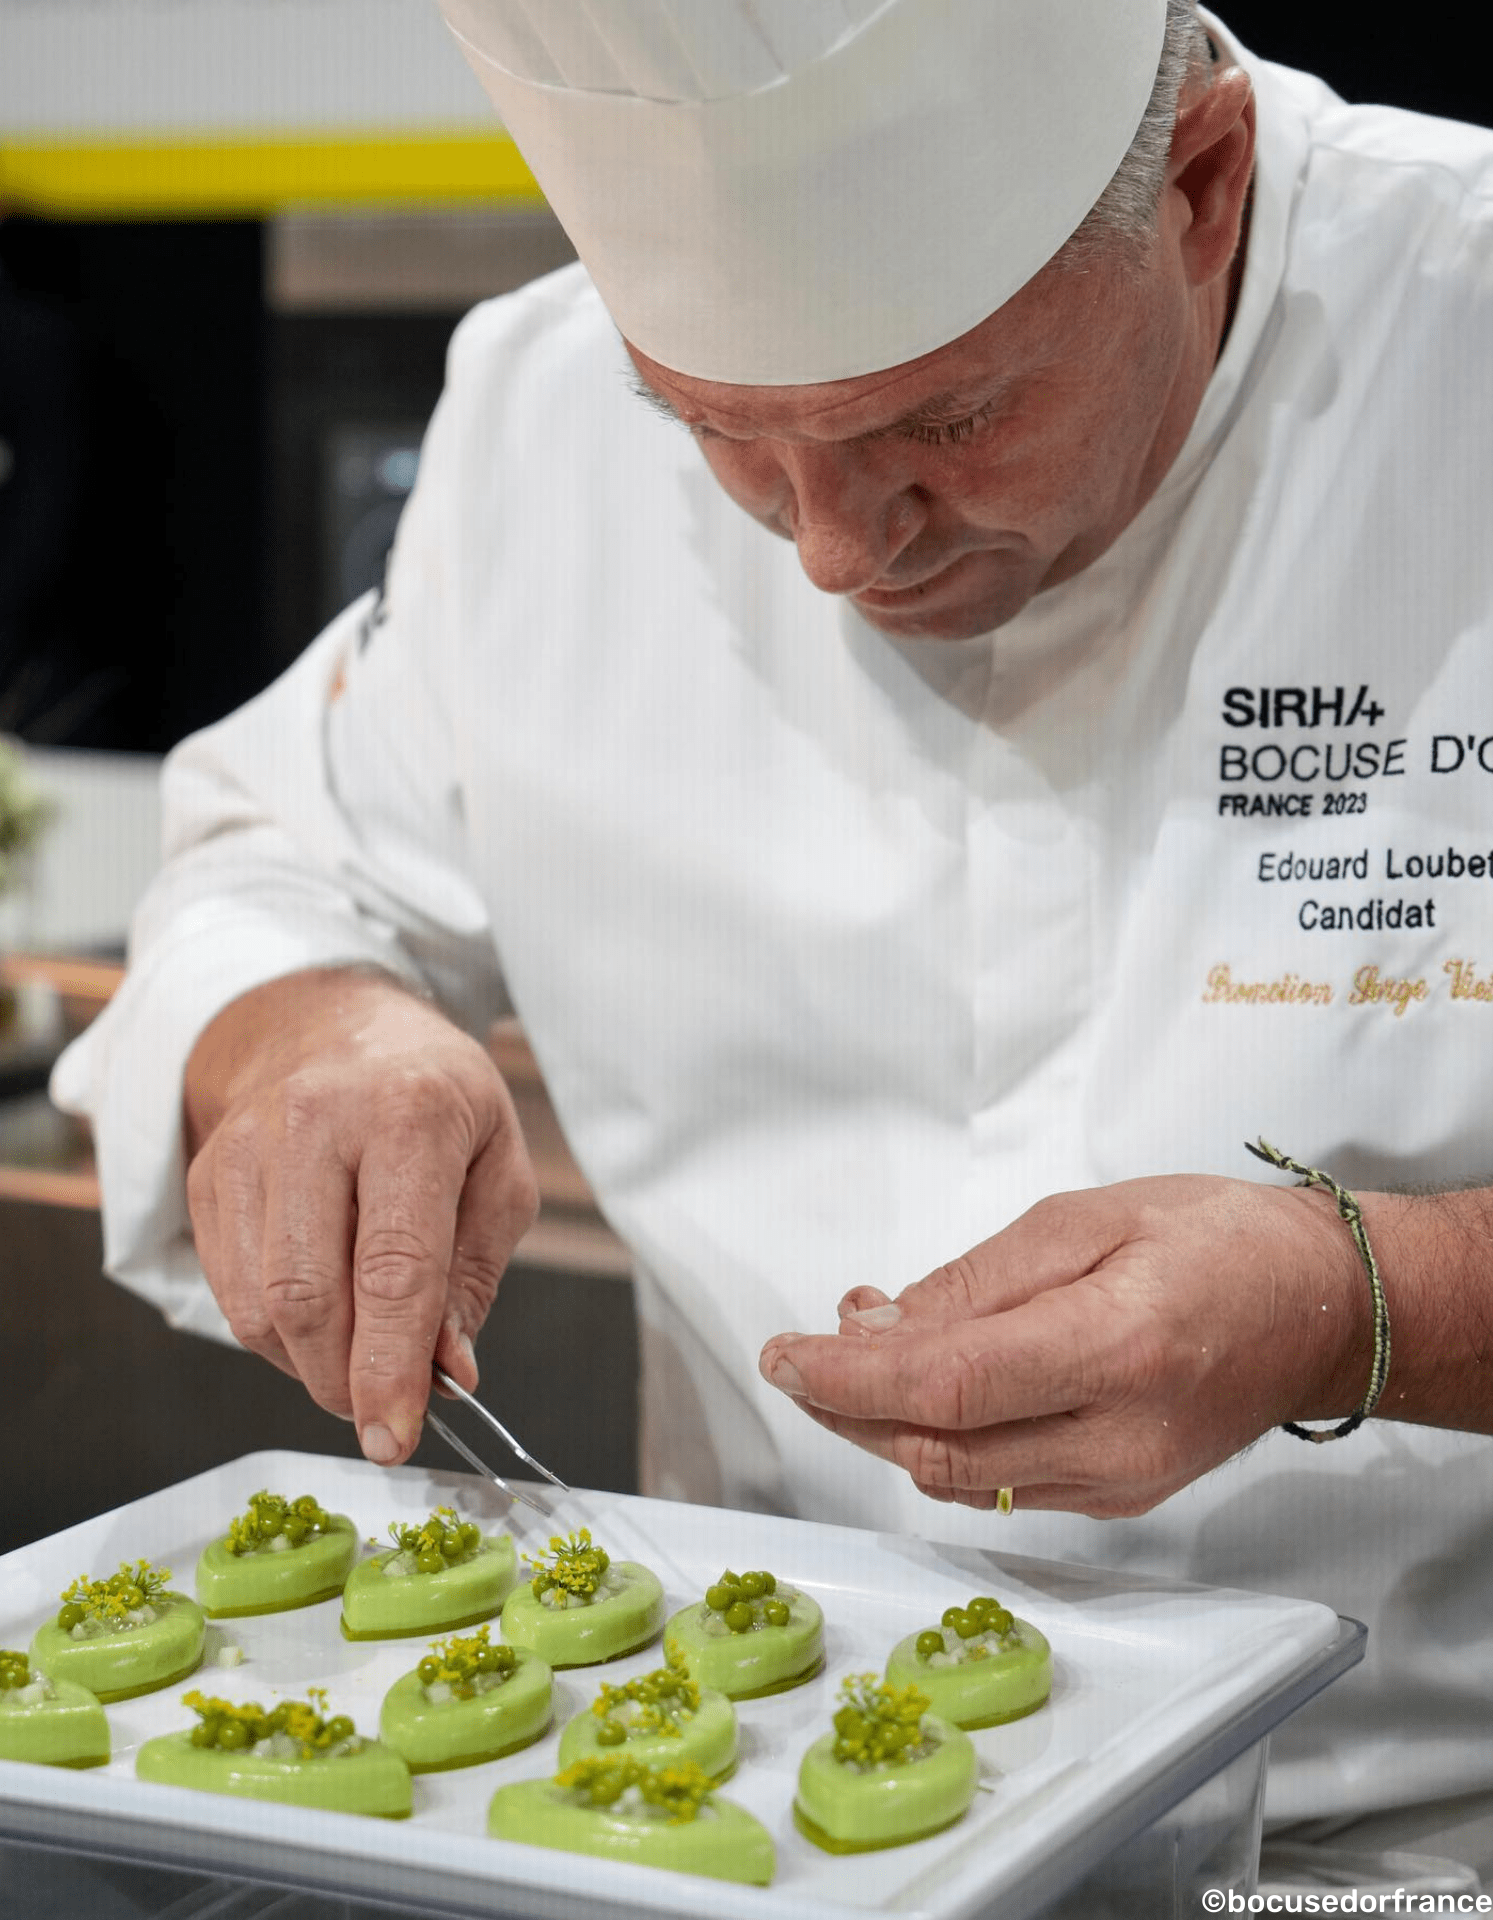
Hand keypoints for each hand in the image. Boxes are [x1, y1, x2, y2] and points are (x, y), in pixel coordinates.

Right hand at [184, 968, 537, 1465]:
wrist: (333, 1022)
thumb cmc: (434, 1097)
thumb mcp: (497, 1164)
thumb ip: (476, 1272)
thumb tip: (448, 1369)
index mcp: (410, 1112)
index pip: (395, 1269)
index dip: (393, 1369)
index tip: (397, 1436)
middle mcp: (316, 1121)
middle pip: (311, 1296)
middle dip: (347, 1382)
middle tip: (383, 1412)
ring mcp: (248, 1146)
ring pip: (260, 1307)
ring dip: (311, 1365)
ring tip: (359, 1358)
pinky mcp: (207, 1174)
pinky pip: (229, 1293)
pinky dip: (276, 1335)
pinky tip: (320, 1319)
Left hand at [758, 1176, 1372, 1516]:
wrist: (1320, 1311)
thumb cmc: (1217, 1242)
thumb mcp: (1086, 1218)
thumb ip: (975, 1281)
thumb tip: (876, 1326)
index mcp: (1117, 1347)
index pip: (945, 1388)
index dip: (845, 1380)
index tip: (782, 1355)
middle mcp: (1119, 1437)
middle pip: (936, 1449)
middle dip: (844, 1407)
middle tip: (799, 1354)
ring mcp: (1121, 1482)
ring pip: (957, 1478)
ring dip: (883, 1425)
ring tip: (856, 1354)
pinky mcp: (1119, 1498)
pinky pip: (998, 1484)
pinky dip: (940, 1441)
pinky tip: (922, 1387)